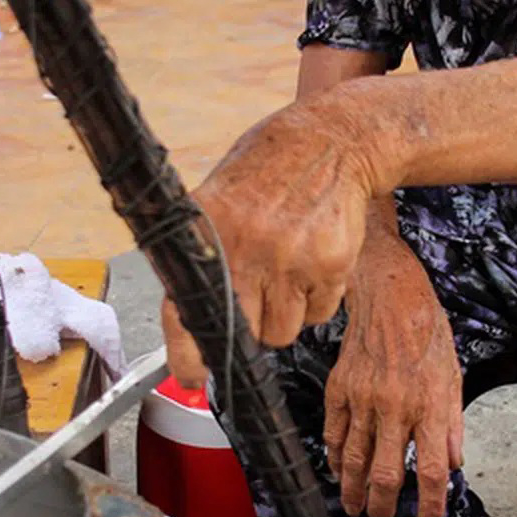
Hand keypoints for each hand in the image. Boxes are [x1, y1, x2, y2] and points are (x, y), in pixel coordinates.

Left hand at [161, 99, 385, 387]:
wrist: (332, 140)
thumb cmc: (269, 171)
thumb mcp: (217, 198)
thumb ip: (203, 253)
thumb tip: (190, 318)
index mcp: (207, 229)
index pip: (184, 310)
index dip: (187, 354)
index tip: (192, 377)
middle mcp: (247, 247)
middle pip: (244, 334)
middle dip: (250, 329)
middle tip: (257, 302)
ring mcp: (291, 258)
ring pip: (282, 332)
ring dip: (285, 314)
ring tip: (287, 270)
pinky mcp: (331, 264)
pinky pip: (319, 314)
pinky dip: (317, 298)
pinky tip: (313, 259)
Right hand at [325, 246, 463, 516]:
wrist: (390, 296)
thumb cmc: (426, 332)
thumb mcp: (453, 376)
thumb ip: (451, 423)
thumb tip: (452, 463)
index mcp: (429, 406)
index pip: (431, 471)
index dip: (430, 505)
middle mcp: (395, 408)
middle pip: (386, 474)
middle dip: (384, 507)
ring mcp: (363, 399)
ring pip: (355, 460)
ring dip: (354, 490)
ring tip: (355, 508)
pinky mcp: (339, 389)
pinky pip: (334, 433)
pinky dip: (335, 457)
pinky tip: (338, 470)